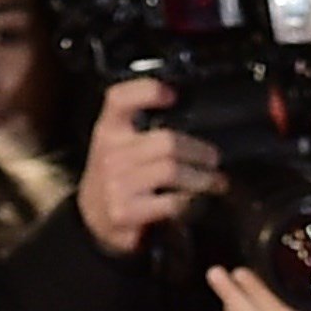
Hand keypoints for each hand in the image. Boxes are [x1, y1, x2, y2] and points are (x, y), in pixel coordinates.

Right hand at [79, 75, 222, 255]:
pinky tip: (196, 201)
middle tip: (213, 158)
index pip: (120, 99)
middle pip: (165, 142)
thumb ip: (142, 129)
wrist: (95, 218)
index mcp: (108, 128)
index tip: (172, 95)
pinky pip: (171, 203)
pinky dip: (190, 202)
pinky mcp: (126, 211)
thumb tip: (189, 119)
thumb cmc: (117, 176)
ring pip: (171, 171)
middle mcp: (110, 152)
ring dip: (201, 178)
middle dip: (197, 151)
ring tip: (215, 181)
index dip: (147, 91)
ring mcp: (117, 183)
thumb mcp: (118, 144)